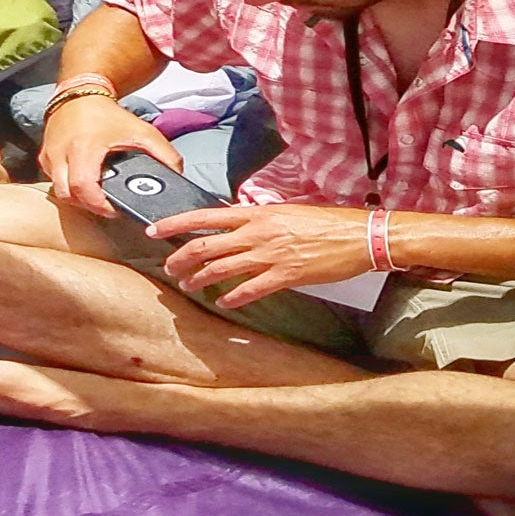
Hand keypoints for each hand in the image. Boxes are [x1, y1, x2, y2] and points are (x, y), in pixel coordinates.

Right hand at [38, 95, 180, 216]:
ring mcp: (49, 155)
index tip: (114, 209)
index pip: (83, 188)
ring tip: (97, 194)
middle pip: (67, 195)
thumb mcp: (142, 131)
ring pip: (59, 191)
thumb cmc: (110, 115)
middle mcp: (61, 153)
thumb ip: (164, 154)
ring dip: (77, 198)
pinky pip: (53, 180)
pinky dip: (68, 186)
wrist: (80, 92)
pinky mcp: (44, 156)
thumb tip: (177, 176)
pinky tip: (85, 181)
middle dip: (87, 205)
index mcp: (84, 147)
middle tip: (106, 205)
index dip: (98, 205)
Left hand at [154, 204, 372, 308]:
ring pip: (222, 268)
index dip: (176, 224)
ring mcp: (270, 254)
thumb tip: (237, 227)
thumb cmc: (326, 223)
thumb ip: (259, 220)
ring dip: (200, 279)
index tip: (155, 230)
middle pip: (206, 246)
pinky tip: (223, 302)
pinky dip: (232, 297)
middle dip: (182, 258)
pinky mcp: (285, 275)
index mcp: (257, 213)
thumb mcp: (286, 212)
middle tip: (170, 268)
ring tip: (189, 286)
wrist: (359, 235)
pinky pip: (250, 289)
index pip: (206, 216)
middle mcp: (258, 232)